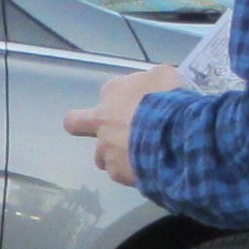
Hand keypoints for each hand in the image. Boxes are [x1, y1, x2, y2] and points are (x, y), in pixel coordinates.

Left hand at [63, 65, 186, 186]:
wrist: (173, 134)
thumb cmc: (168, 100)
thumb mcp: (164, 76)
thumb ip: (152, 80)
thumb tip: (154, 85)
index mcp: (113, 92)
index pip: (109, 93)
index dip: (122, 101)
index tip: (139, 106)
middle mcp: (102, 120)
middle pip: (76, 123)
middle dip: (82, 126)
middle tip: (105, 132)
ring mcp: (106, 148)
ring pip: (101, 156)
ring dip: (114, 156)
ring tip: (138, 159)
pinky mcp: (116, 172)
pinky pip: (121, 173)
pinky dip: (133, 172)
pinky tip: (150, 170)